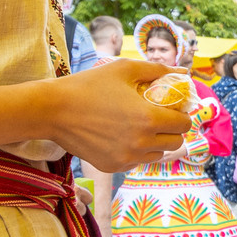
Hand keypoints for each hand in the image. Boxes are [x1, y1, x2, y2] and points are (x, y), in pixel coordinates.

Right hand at [49, 61, 189, 173]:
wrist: (53, 110)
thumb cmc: (89, 85)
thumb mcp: (124, 69)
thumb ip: (157, 70)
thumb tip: (183, 73)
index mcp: (148, 118)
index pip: (183, 124)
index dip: (182, 115)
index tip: (173, 109)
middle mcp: (141, 143)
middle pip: (175, 143)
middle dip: (172, 130)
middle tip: (160, 118)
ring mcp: (126, 158)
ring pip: (157, 155)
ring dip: (156, 142)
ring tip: (142, 127)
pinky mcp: (112, 166)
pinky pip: (136, 162)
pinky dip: (136, 151)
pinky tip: (124, 137)